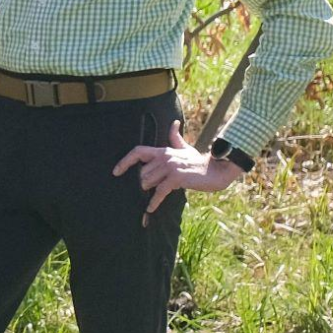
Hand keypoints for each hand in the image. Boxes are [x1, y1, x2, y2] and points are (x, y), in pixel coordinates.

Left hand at [113, 120, 240, 221]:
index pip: (138, 152)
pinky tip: (149, 208)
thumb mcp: (185, 148)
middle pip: (142, 173)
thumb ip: (175, 138)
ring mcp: (170, 167)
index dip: (125, 161)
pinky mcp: (176, 178)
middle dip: (141, 184)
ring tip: (148, 199)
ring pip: (148, 182)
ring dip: (148, 192)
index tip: (116, 172)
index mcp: (163, 151)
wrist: (217, 170)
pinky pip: (159, 191)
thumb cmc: (199, 161)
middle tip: (141, 192)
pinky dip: (154, 201)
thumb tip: (174, 123)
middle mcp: (164, 157)